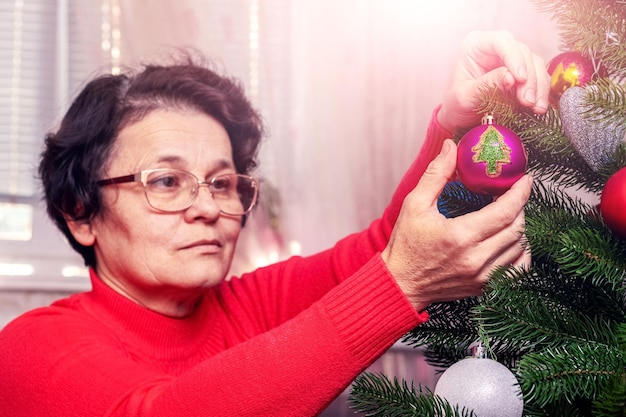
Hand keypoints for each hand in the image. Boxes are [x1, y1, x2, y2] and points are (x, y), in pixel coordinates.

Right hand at [381, 139, 531, 311]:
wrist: (400, 283)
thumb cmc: (405, 245)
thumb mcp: (415, 205)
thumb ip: (436, 174)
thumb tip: (451, 147)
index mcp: (460, 236)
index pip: (505, 211)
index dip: (520, 193)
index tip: (524, 179)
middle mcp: (475, 258)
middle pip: (517, 228)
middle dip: (520, 207)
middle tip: (512, 194)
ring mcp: (482, 276)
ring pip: (519, 247)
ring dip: (519, 228)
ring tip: (507, 215)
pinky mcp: (483, 287)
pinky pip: (517, 269)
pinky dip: (521, 252)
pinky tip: (511, 241)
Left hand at [437, 30, 549, 131]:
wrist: (461, 116)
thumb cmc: (457, 104)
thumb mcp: (464, 97)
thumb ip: (484, 86)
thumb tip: (509, 77)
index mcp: (476, 45)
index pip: (501, 41)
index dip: (514, 57)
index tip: (520, 78)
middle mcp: (496, 47)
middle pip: (522, 52)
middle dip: (529, 78)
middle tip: (528, 101)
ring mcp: (511, 58)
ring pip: (535, 64)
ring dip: (539, 86)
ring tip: (536, 107)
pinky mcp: (523, 72)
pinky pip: (539, 76)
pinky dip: (541, 91)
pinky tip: (539, 107)